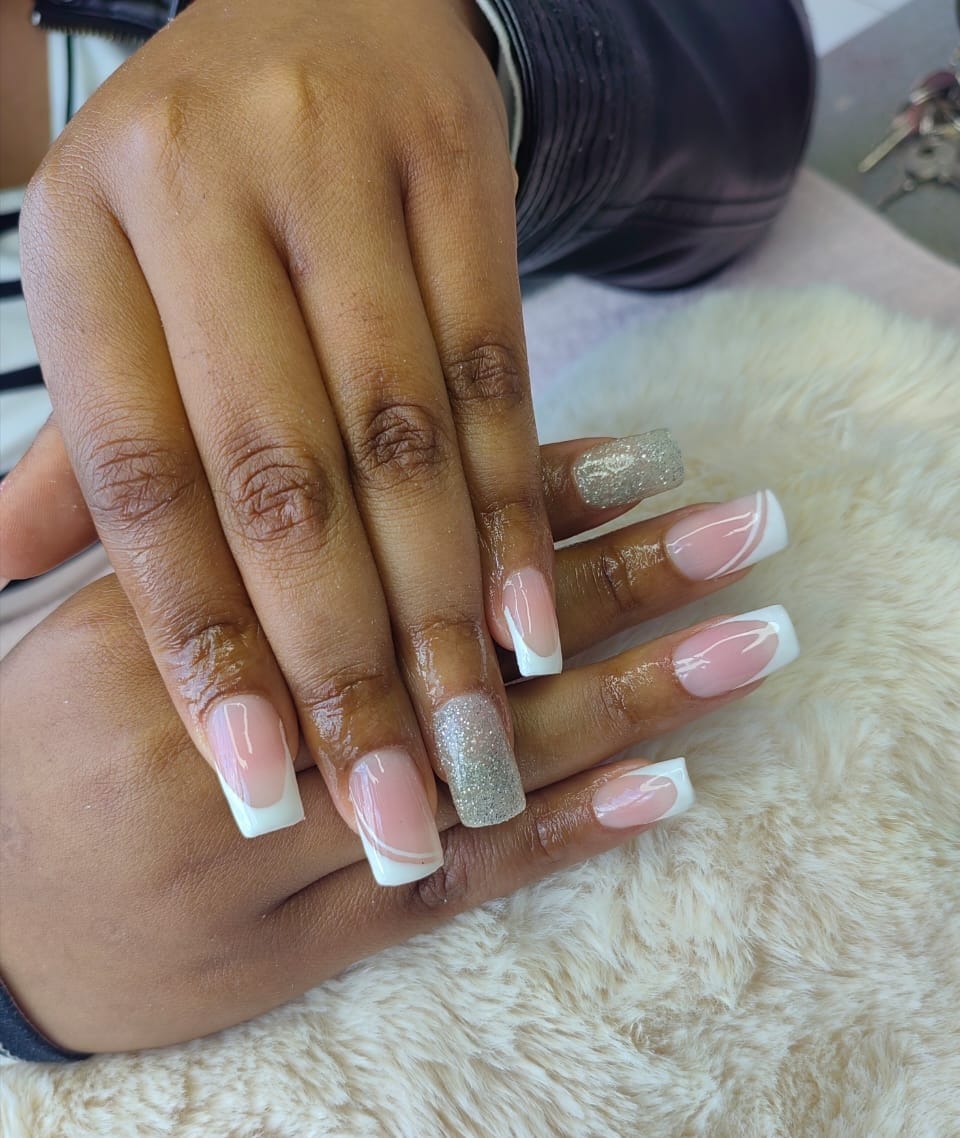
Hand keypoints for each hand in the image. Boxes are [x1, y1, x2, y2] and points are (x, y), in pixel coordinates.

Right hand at [0, 441, 793, 1052]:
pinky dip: (564, 839)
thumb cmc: (57, 736)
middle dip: (618, 578)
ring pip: (486, 762)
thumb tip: (364, 446)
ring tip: (750, 639)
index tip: (646, 453)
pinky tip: (666, 790)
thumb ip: (219, 534)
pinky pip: (451, 889)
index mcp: (197, 614)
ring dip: (630, 700)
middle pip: (466, 639)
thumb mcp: (106, 610)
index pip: (389, 537)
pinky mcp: (307, 944)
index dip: (521, 494)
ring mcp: (290, 846)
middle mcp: (258, 723)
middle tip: (747, 523)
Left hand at [10, 0, 579, 867]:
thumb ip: (68, 448)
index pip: (143, 480)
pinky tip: (532, 623)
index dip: (201, 644)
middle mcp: (197, 201)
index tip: (253, 789)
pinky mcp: (459, 172)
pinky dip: (516, 510)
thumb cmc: (202, 185)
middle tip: (387, 813)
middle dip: (338, 666)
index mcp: (84, 244)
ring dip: (441, 614)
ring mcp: (336, 175)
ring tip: (470, 751)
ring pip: (397, 437)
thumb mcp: (112, 286)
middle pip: (278, 478)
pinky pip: (493, 368)